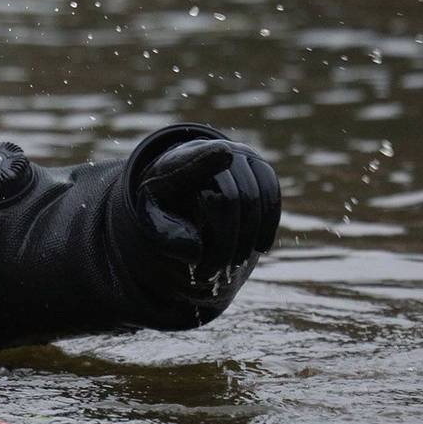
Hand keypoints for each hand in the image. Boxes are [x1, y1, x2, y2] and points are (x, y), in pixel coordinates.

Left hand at [136, 139, 280, 269]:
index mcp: (177, 163)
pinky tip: (260, 247)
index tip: (224, 154)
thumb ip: (164, 234)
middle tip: (214, 272)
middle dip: (225, 243)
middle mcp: (211, 150)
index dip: (208, 158)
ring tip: (231, 265)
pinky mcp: (259, 166)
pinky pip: (271, 194)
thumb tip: (197, 252)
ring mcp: (239, 155)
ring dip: (246, 238)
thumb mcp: (151, 218)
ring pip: (254, 199)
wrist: (181, 177)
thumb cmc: (164, 203)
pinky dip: (268, 224)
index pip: (194, 162)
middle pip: (230, 199)